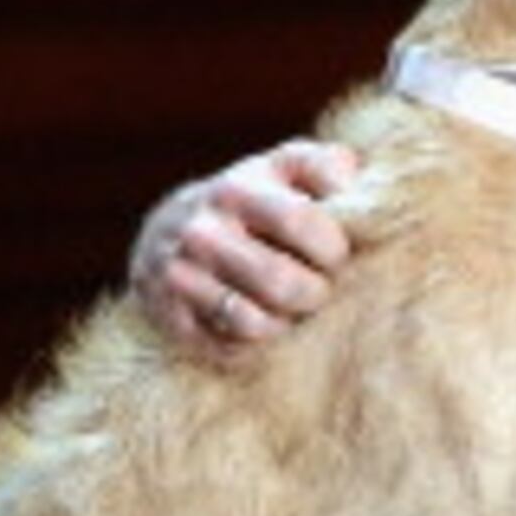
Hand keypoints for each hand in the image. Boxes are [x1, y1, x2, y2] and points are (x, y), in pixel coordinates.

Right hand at [131, 137, 363, 358]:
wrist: (165, 232)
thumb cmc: (248, 201)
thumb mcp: (281, 168)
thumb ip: (322, 165)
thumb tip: (350, 179)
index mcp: (236, 189)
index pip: (299, 222)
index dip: (332, 248)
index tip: (336, 255)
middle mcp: (201, 231)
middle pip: (282, 283)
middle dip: (315, 294)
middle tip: (318, 289)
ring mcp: (179, 276)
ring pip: (254, 324)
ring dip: (286, 324)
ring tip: (289, 309)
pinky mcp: (168, 317)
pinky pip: (229, 350)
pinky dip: (254, 346)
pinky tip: (257, 324)